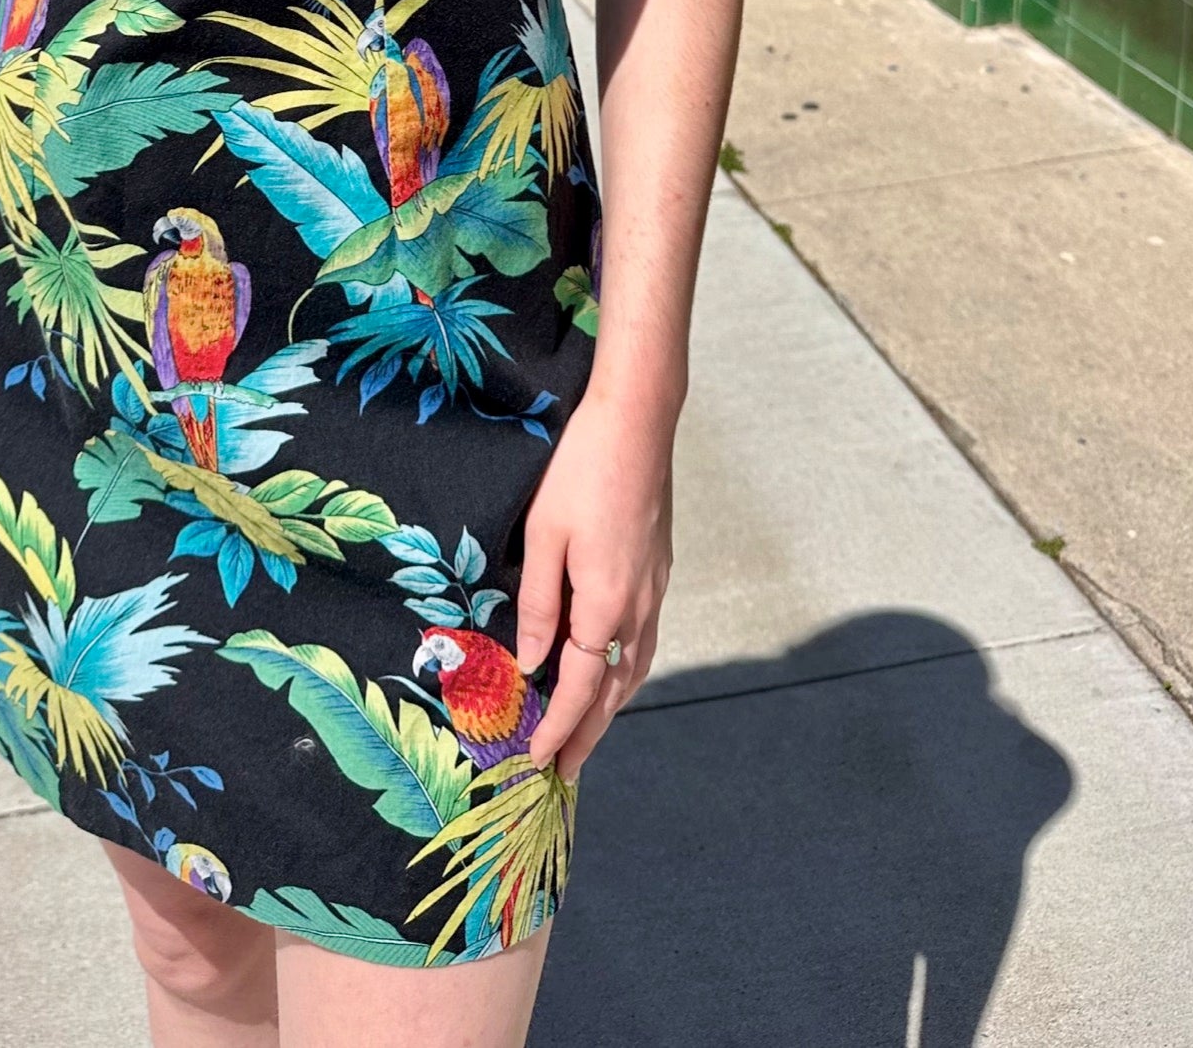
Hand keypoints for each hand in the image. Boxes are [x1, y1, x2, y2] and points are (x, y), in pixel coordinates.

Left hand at [513, 387, 673, 780]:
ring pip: (633, 667)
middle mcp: (638, 606)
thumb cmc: (581, 469)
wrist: (637, 420)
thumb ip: (540, 604)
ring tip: (586, 734)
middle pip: (613, 690)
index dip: (558, 729)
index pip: (579, 688)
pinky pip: (643, 639)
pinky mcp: (659, 568)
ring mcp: (654, 588)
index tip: (537, 762)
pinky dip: (624, 670)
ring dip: (609, 707)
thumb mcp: (544, 535)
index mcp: (605, 603)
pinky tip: (611, 669)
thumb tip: (533, 665)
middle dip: (588, 734)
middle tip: (564, 772)